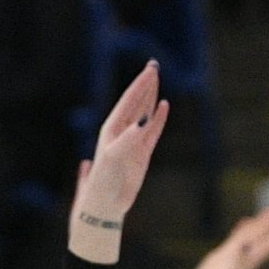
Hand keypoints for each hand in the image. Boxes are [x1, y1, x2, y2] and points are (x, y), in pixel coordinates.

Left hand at [70, 63, 170, 252]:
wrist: (105, 202)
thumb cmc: (104, 180)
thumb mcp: (113, 158)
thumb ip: (127, 140)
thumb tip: (142, 124)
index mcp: (112, 128)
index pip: (129, 101)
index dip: (140, 85)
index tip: (150, 70)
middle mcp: (122, 131)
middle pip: (136, 102)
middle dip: (145, 84)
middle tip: (154, 66)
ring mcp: (133, 141)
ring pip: (144, 113)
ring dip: (150, 97)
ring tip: (156, 80)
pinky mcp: (142, 153)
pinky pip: (153, 130)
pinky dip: (159, 117)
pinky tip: (164, 106)